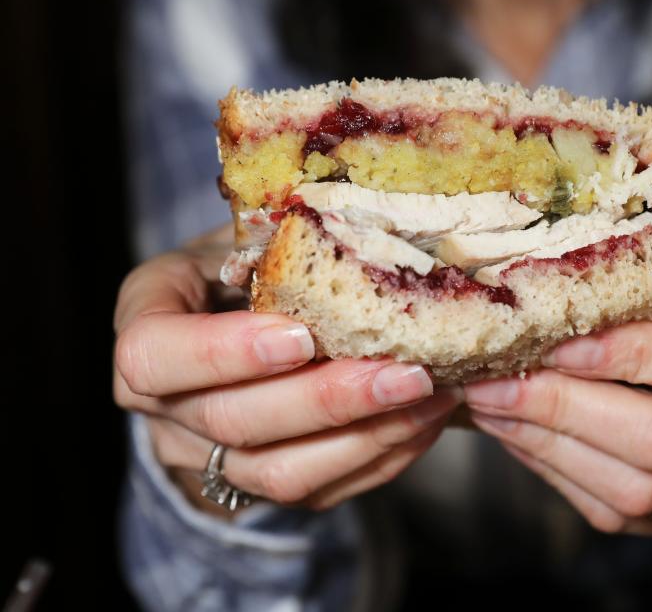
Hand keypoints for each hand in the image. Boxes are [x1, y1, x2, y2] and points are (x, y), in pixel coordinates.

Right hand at [113, 225, 455, 516]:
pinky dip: (380, 457)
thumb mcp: (245, 235)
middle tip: (407, 373)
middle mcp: (162, 405)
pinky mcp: (257, 485)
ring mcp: (206, 456)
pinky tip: (424, 420)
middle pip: (234, 422)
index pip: (153, 356)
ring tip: (431, 396)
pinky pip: (319, 490)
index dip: (224, 354)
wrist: (232, 325)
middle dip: (328, 399)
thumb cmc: (243, 264)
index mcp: (145, 324)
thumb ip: (278, 243)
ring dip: (367, 437)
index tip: (302, 336)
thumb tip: (359, 238)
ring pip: (280, 473)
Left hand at [463, 281, 651, 540]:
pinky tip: (506, 428)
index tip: (558, 340)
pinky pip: (603, 505)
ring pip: (630, 485)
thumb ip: (647, 282)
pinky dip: (546, 464)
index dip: (634, 354)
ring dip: (544, 441)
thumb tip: (541, 268)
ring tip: (486, 402)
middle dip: (565, 406)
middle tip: (493, 378)